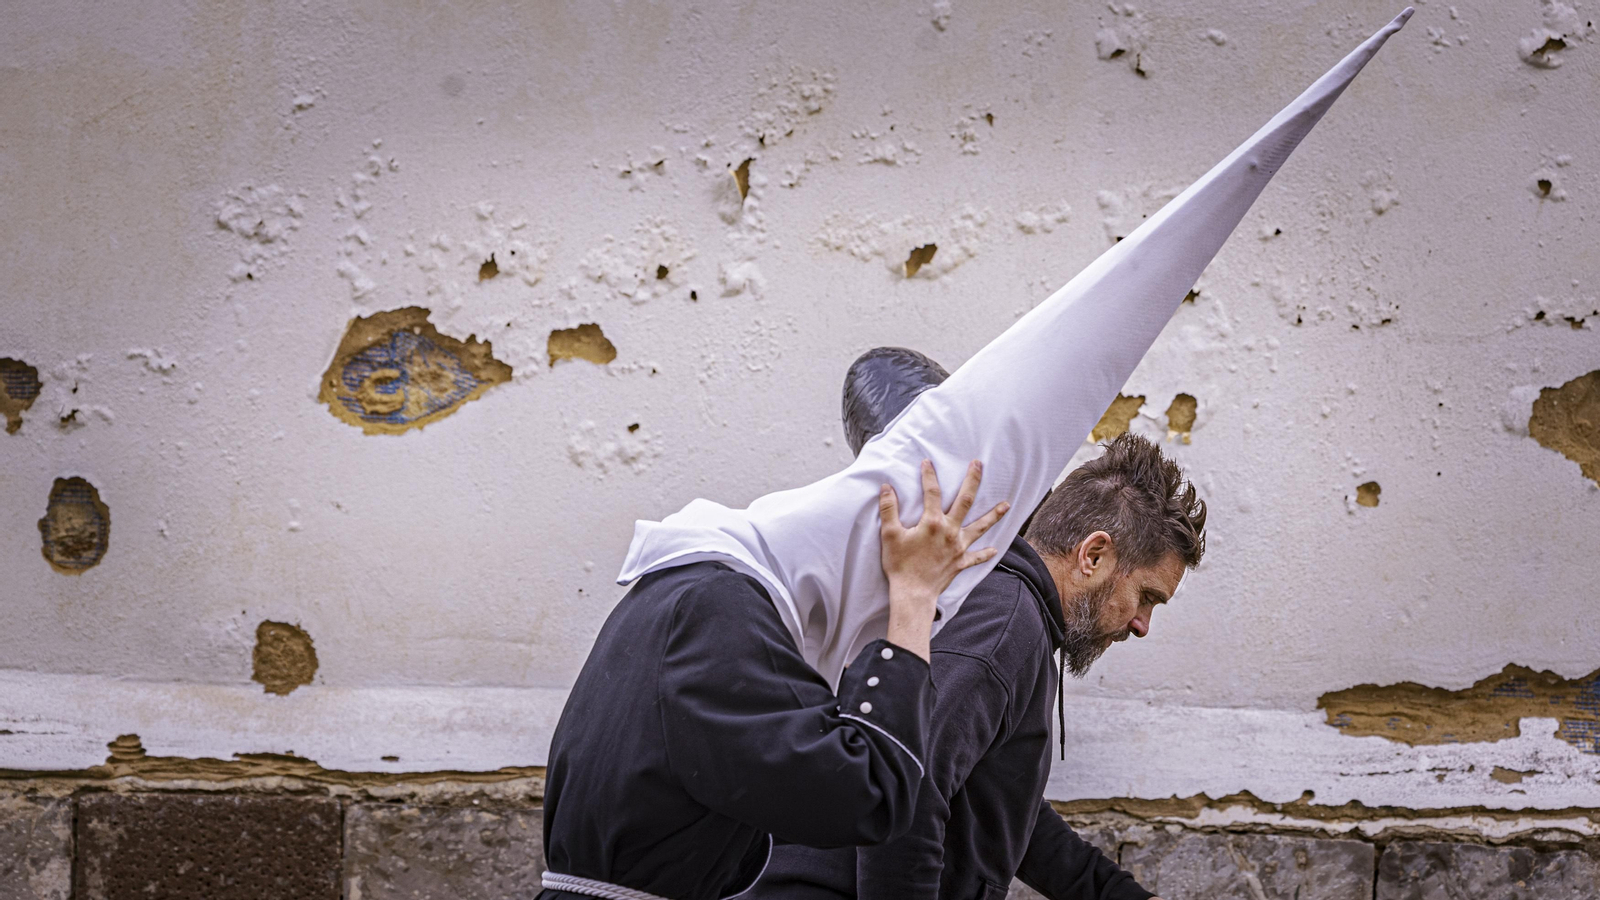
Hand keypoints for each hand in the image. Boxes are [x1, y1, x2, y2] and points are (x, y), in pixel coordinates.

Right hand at [879, 459, 1008, 659]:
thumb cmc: (900, 565)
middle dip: (972, 481)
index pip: (932, 492)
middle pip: (965, 501)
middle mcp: (950, 531)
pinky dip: (985, 553)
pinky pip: (976, 557)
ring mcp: (958, 547)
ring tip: (1007, 505)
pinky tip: (994, 549)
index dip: (929, 475)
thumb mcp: (889, 535)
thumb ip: (889, 509)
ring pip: (980, 527)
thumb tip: (886, 487)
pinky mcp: (961, 563)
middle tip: (979, 464)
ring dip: (993, 515)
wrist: (913, 594)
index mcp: (932, 522)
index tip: (927, 462)